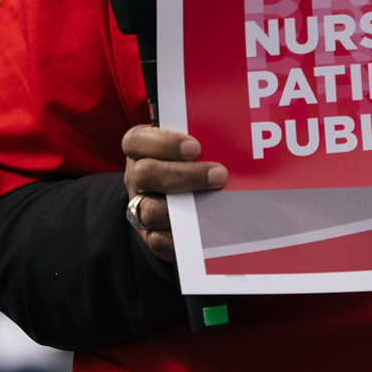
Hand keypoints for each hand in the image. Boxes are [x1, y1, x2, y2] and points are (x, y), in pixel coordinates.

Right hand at [122, 125, 227, 261]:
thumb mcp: (194, 140)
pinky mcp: (149, 234)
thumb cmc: (193, 156)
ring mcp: (139, 206)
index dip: (165, 143)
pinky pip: (159, 240)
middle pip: (145, 175)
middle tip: (220, 175)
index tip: (196, 147)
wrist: (186, 190)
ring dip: (186, 208)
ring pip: (150, 210)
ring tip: (217, 203)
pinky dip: (183, 236)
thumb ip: (205, 135)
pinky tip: (207, 230)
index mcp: (140, 147)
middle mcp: (136, 176)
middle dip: (185, 175)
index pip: (138, 141)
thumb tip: (236, 131)